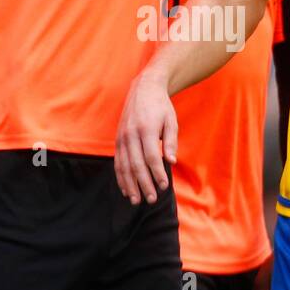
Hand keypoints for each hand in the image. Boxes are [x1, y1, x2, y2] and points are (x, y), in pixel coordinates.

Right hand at [114, 70, 177, 204]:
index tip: (164, 186)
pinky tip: (125, 189)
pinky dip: (120, 177)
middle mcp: (131, 134)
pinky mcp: (118, 140)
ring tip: (136, 200)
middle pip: (136, 164)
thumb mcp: (171, 121)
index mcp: (146, 129)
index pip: (151, 157)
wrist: (143, 89)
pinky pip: (118, 162)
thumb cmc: (161, 107)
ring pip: (124, 166)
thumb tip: (171, 161)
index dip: (157, 173)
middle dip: (144, 184)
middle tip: (151, 199)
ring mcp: (122, 137)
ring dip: (130, 184)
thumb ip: (171, 141)